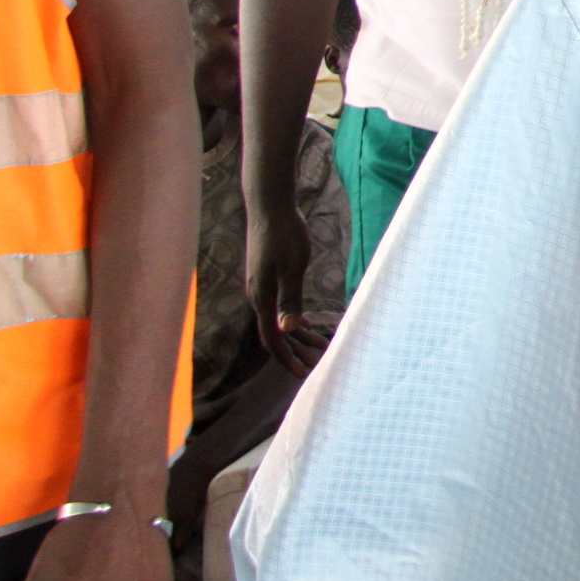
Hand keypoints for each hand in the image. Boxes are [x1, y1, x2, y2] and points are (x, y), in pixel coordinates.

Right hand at [246, 205, 327, 374]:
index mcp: (262, 297)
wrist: (270, 206)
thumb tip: (286, 330)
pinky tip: (309, 324)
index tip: (302, 374)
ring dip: (299, 336)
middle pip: (276, 333)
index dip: (286, 357)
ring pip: (280, 320)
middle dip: (295, 352)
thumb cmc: (283, 233)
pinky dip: (296, 318)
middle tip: (316, 366)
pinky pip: (282, 306)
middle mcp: (259, 296)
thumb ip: (290, 298)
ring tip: (320, 349)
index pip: (271, 337)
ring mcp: (263, 286)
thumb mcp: (291, 266)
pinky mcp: (269, 276)